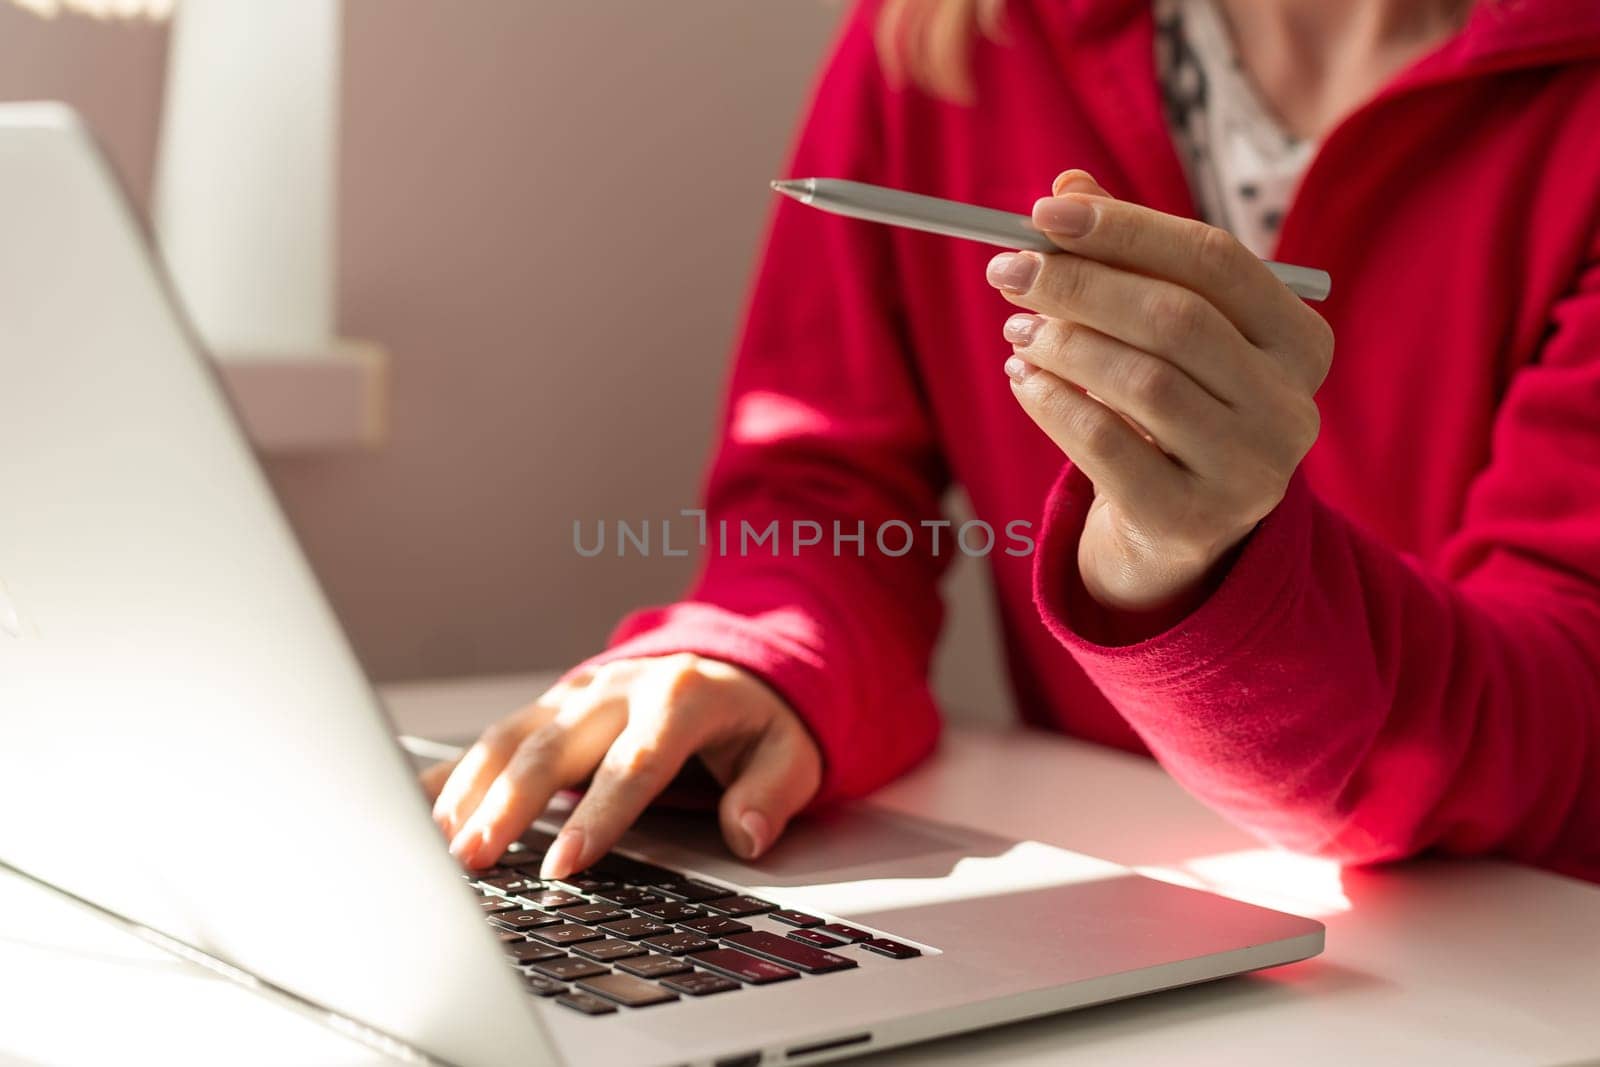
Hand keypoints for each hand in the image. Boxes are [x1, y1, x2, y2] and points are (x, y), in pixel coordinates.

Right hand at [423, 654, 821, 876]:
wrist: (729, 666)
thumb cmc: (755, 720)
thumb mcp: (790, 752)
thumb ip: (771, 792)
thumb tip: (747, 832)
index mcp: (680, 698)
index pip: (634, 762)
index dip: (599, 814)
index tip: (567, 863)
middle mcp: (618, 690)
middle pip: (553, 747)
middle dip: (509, 805)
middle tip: (474, 859)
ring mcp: (575, 695)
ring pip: (510, 738)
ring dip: (469, 791)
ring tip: (438, 844)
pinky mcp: (548, 708)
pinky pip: (492, 740)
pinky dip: (450, 772)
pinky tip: (412, 806)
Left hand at [989, 171, 1331, 625]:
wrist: (1180, 534)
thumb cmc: (1174, 410)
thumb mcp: (1167, 333)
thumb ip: (1130, 259)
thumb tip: (1066, 187)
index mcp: (1300, 342)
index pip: (1215, 260)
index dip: (1126, 229)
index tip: (1042, 212)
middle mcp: (1290, 408)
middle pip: (1176, 318)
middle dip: (1079, 285)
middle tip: (1007, 271)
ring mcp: (1248, 472)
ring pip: (1141, 382)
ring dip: (1063, 344)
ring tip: (1017, 331)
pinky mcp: (1189, 521)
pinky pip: (1105, 445)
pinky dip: (1052, 402)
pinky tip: (1023, 380)